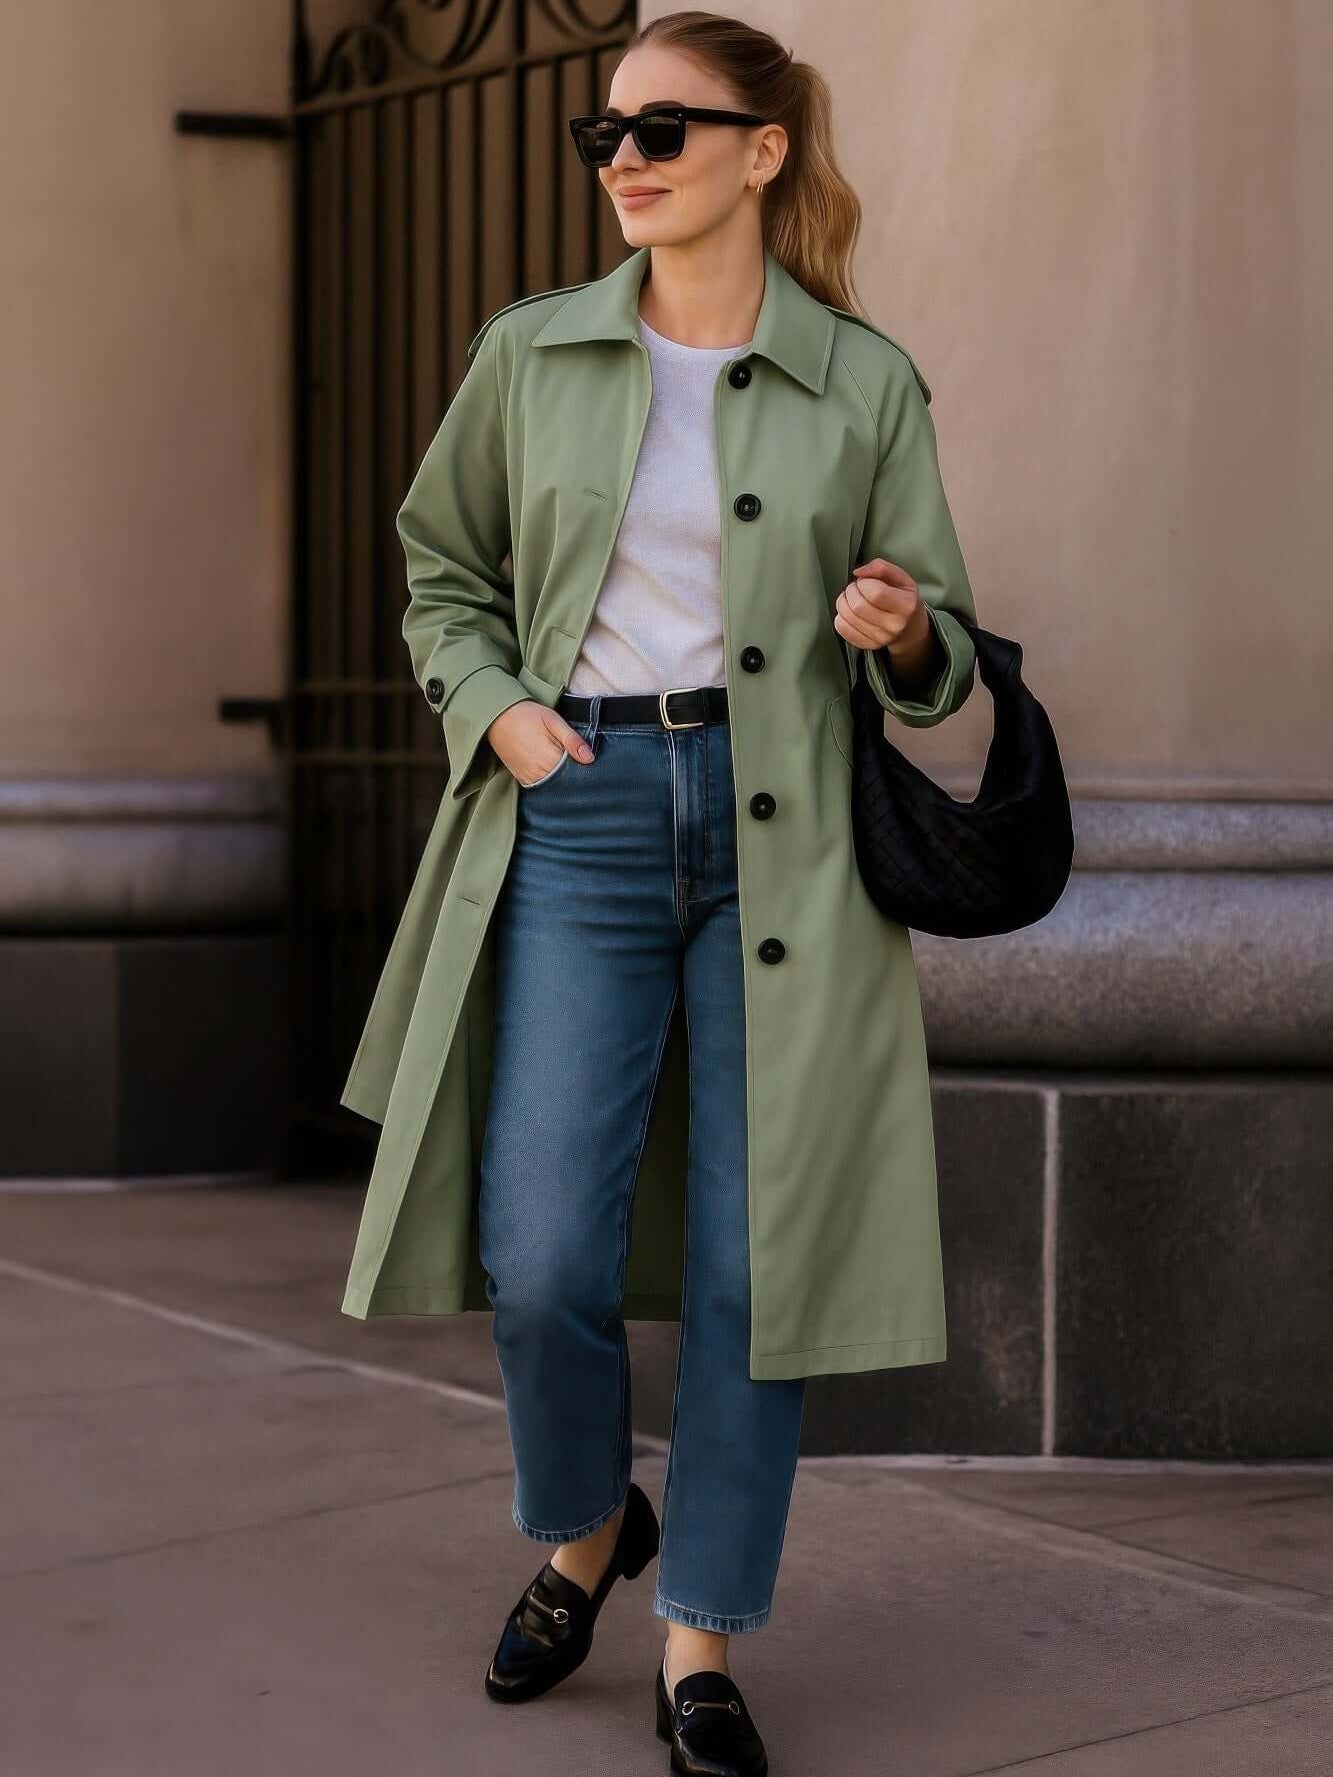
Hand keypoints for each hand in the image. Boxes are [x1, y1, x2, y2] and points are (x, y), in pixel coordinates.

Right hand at [486, 700, 594, 786]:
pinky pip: (540, 787)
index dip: (583, 768)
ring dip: (560, 779)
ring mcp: (529, 778)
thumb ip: (571, 740)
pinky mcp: (521, 779)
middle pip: (565, 782)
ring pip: (553, 787)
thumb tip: (590, 758)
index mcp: (550, 759)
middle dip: (573, 774)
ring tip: (559, 761)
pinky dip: (548, 781)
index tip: (586, 760)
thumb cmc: (527, 715)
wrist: (497, 716)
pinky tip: (549, 768)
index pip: (575, 774)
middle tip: (573, 759)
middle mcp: (539, 773)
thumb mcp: (553, 720)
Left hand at [834, 557, 938, 691]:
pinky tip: (849, 612)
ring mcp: (880, 638)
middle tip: (857, 588)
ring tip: (852, 598)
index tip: (866, 581)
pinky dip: (840, 617)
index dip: (863, 582)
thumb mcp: (901, 578)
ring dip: (843, 602)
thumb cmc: (904, 599)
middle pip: (858, 606)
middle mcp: (894, 625)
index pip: (875, 593)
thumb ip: (881, 568)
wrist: (910, 628)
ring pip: (847, 617)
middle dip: (851, 591)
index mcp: (906, 606)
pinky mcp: (868, 645)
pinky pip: (842, 629)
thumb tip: (858, 572)